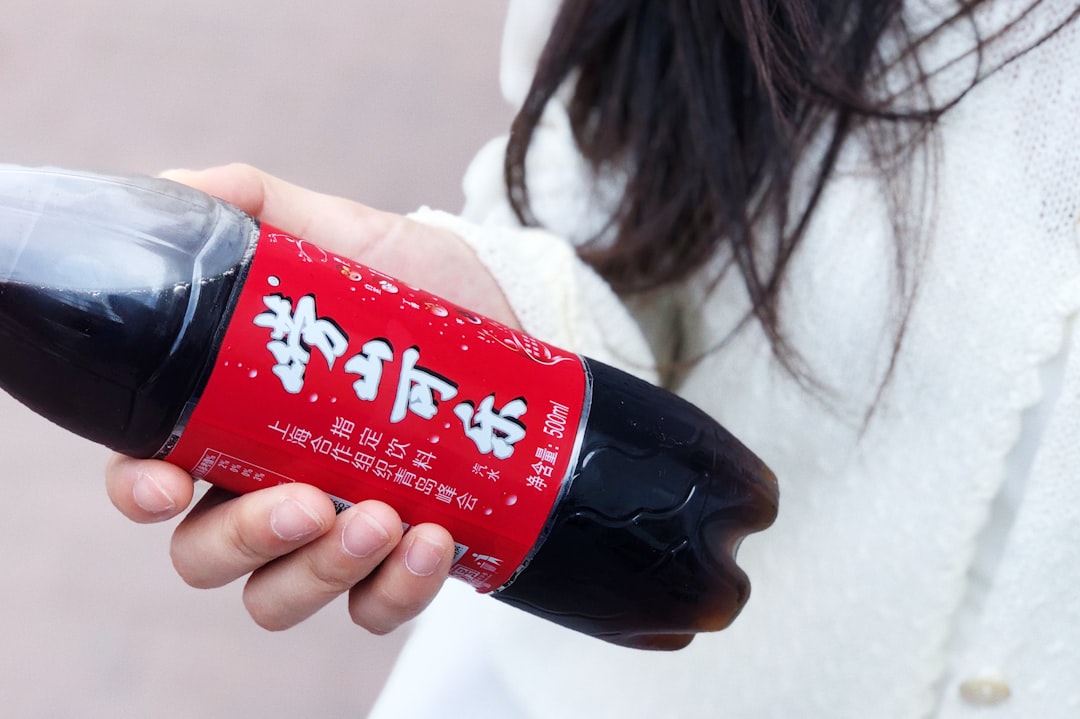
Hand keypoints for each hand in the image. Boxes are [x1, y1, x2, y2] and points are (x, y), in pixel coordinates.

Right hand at [105, 163, 513, 632]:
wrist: (527, 333)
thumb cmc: (428, 291)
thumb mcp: (352, 238)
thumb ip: (263, 209)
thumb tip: (179, 192)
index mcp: (238, 422)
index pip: (155, 474)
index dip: (143, 489)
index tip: (170, 483)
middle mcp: (271, 488)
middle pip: (208, 555)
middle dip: (249, 539)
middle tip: (309, 500)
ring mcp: (334, 535)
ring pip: (278, 598)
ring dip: (324, 571)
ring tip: (387, 517)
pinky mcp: (398, 567)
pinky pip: (371, 613)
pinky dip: (395, 591)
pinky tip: (436, 539)